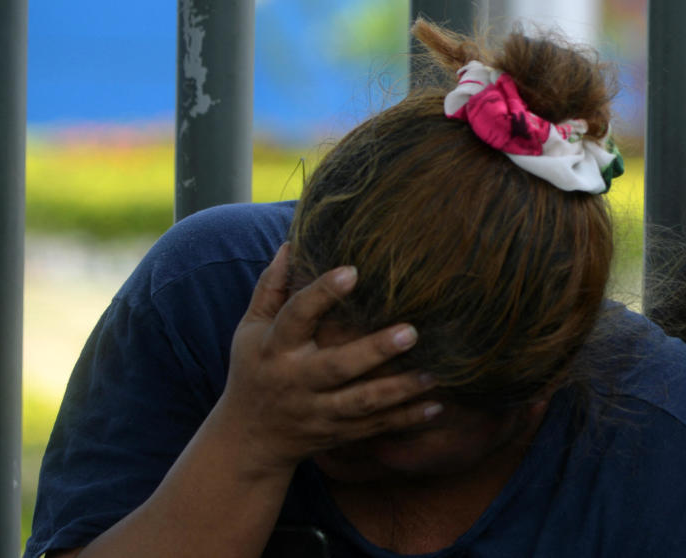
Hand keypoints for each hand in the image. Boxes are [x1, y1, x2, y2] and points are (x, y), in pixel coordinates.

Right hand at [214, 243, 441, 475]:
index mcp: (274, 348)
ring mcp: (317, 412)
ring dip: (399, 390)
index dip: (322, 293)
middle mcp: (296, 381)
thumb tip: (291, 245)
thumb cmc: (254, 371)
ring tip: (433, 373)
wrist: (249, 440)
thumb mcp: (250, 330)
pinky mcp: (336, 433)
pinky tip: (436, 407)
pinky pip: (374, 428)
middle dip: (374, 350)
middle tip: (412, 331)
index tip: (353, 270)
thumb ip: (271, 289)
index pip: (296, 316)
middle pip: (337, 367)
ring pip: (361, 403)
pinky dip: (405, 419)